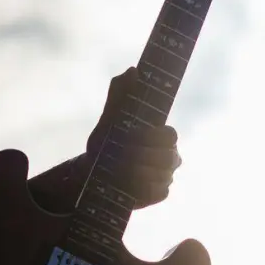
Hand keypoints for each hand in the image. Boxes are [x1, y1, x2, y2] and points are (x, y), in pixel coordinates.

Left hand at [86, 68, 183, 208]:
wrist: (94, 172)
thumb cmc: (106, 142)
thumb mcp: (110, 117)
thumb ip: (120, 94)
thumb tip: (132, 71)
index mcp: (161, 135)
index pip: (171, 135)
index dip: (154, 137)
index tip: (132, 136)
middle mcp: (169, 155)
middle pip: (169, 157)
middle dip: (143, 156)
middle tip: (122, 155)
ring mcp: (166, 176)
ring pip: (164, 176)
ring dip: (139, 173)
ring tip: (119, 170)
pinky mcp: (158, 193)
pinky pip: (159, 193)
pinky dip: (142, 190)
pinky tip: (127, 186)